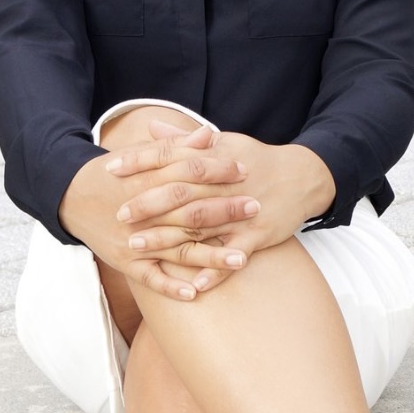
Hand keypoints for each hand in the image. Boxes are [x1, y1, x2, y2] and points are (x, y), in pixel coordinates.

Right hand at [58, 123, 257, 300]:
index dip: (217, 170)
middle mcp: (143, 211)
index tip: (244, 170)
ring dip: (210, 256)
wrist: (70, 196)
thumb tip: (210, 134)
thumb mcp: (141, 155)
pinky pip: (150, 278)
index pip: (188, 172)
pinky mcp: (125, 262)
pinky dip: (171, 287)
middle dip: (224, 210)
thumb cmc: (112, 173)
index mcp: (147, 179)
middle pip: (189, 210)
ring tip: (242, 258)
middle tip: (255, 208)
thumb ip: (177, 147)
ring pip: (177, 250)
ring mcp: (135, 239)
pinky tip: (195, 293)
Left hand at [106, 128, 335, 277]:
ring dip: (166, 237)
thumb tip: (152, 127)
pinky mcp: (257, 235)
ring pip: (198, 225)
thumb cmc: (256, 158)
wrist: (303, 177)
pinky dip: (213, 270)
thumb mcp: (223, 141)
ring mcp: (240, 211)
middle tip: (119, 213)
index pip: (170, 155)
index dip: (140, 160)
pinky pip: (232, 256)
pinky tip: (191, 285)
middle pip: (179, 192)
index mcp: (213, 157)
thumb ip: (184, 140)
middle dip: (147, 203)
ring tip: (137, 246)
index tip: (111, 167)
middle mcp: (223, 183)